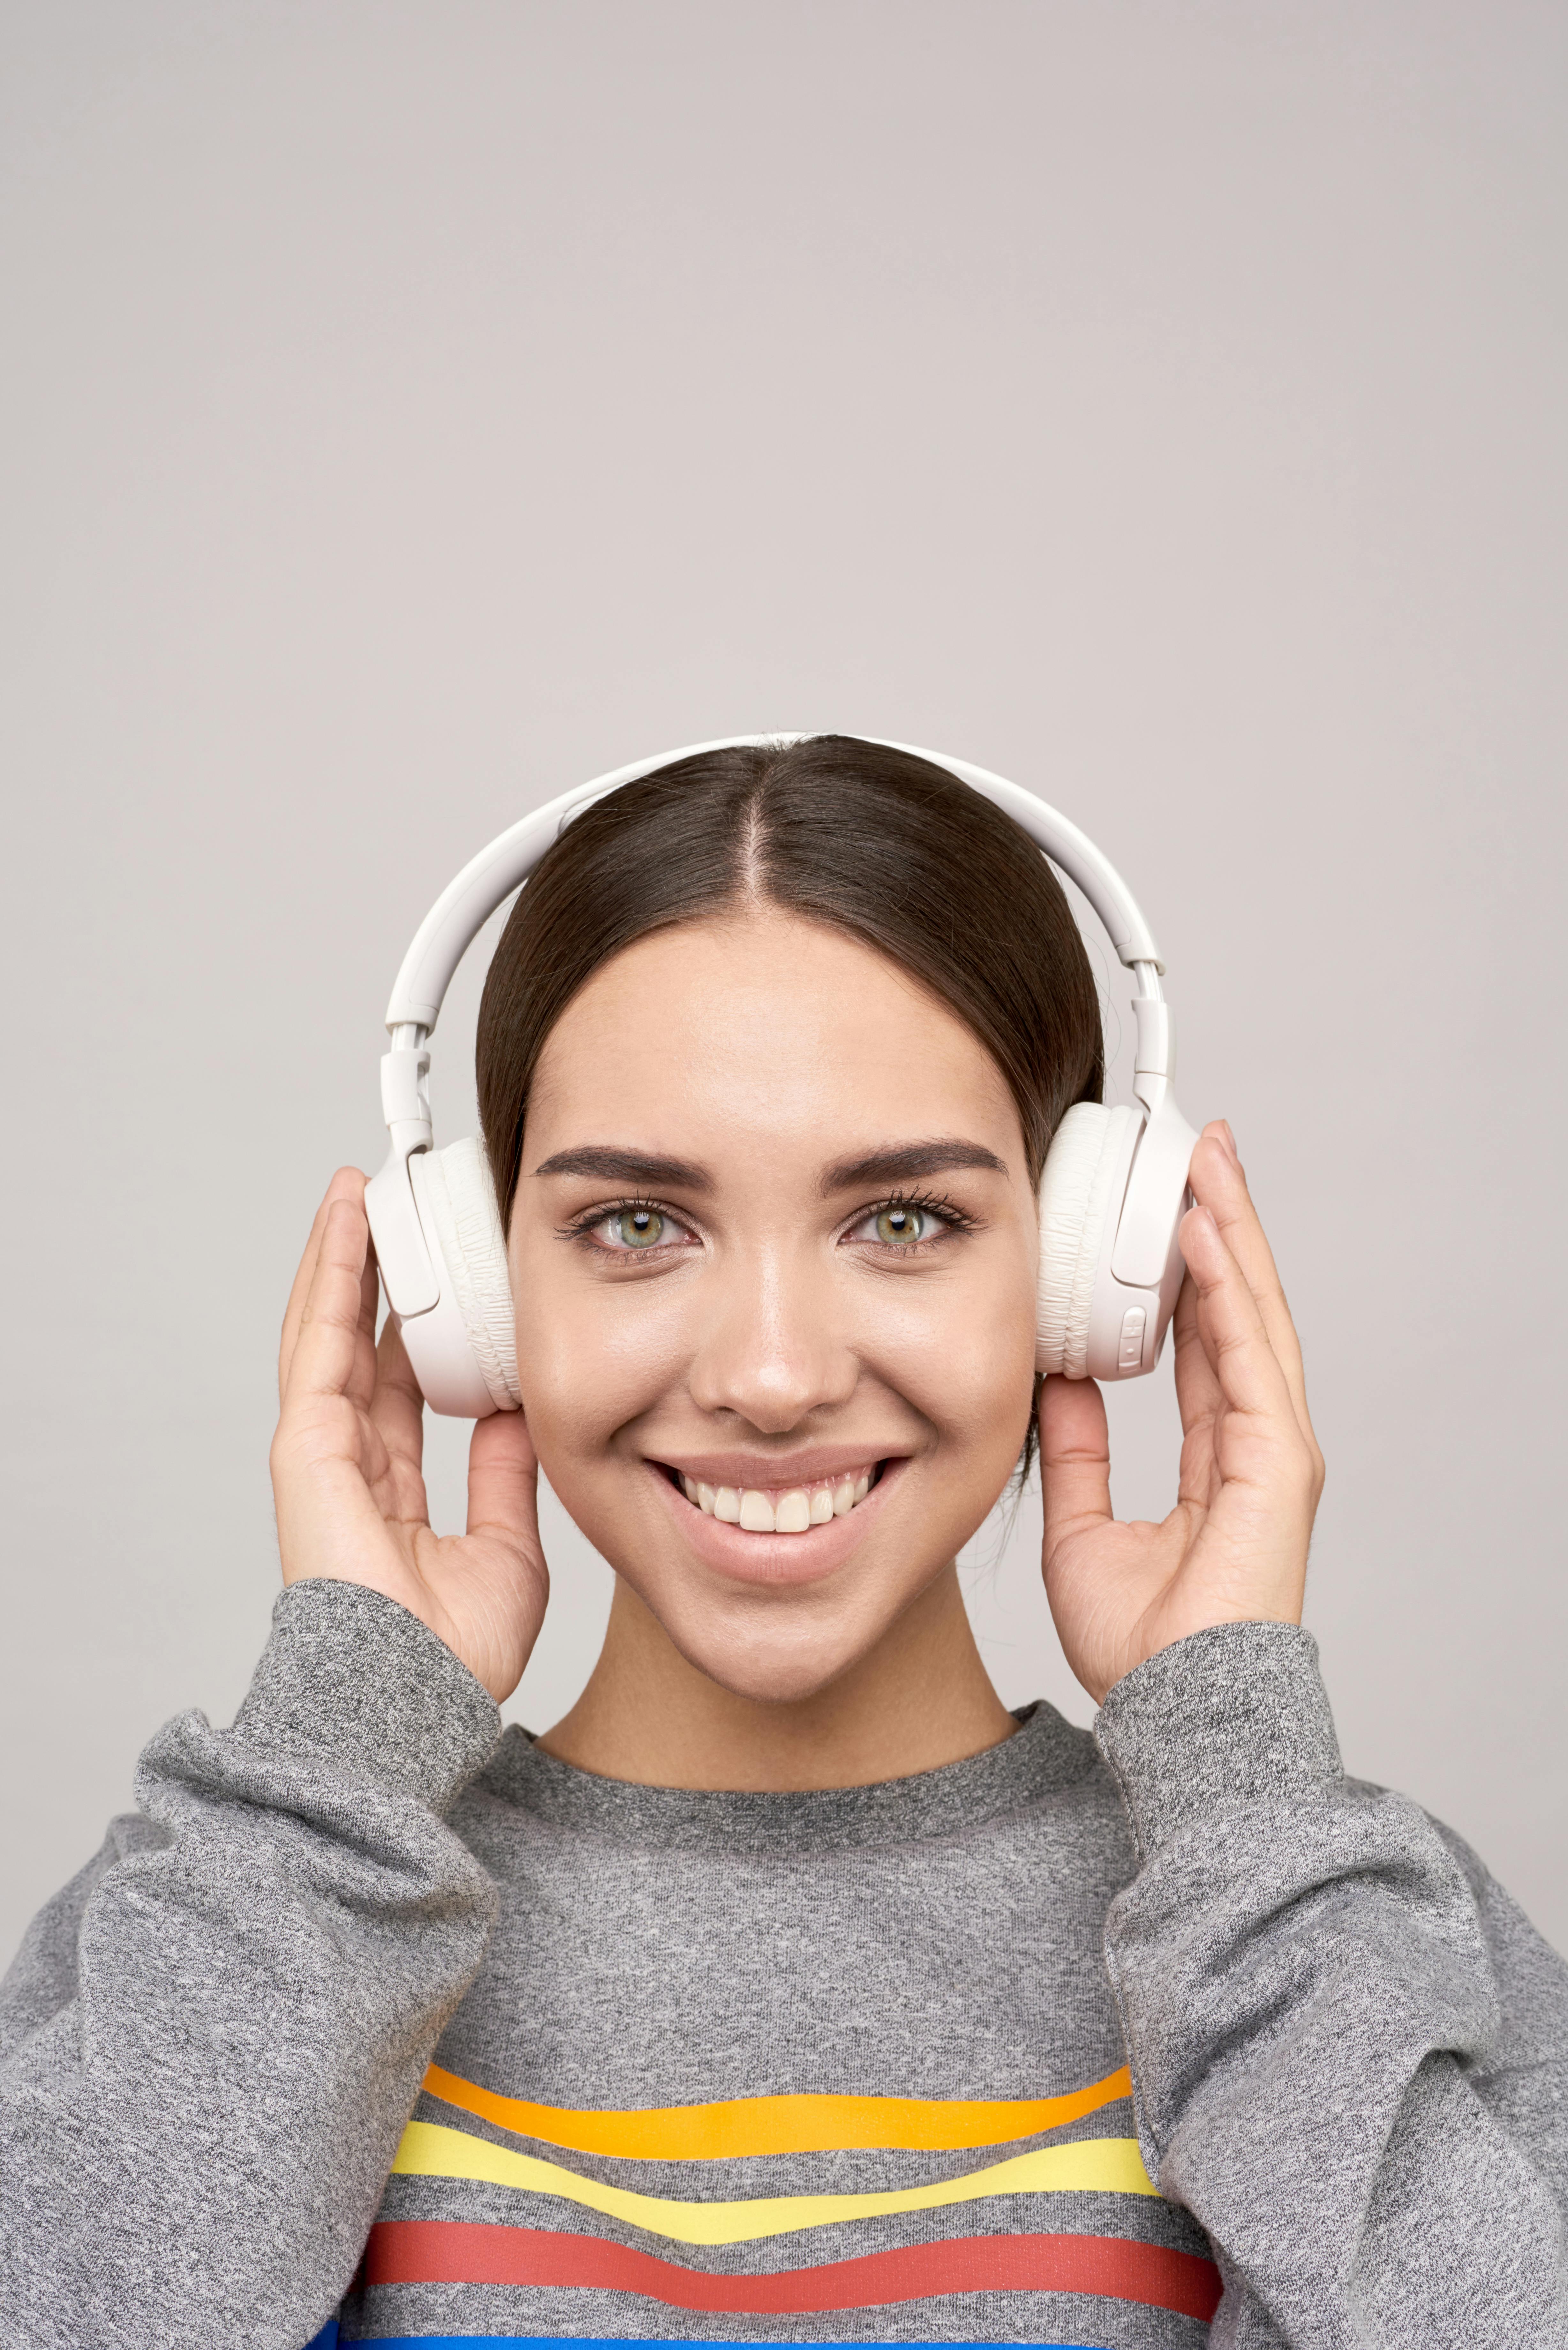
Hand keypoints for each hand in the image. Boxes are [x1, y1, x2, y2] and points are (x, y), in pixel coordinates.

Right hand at [269, 1168, 547, 1701]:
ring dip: (343, 1256)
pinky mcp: (306, 1444)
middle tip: (388, 1208)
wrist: (419, 1699)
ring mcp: (320, 1451)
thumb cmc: (454, 1654)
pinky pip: (319, 1340)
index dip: (409, 1326)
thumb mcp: (506, 1546)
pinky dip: (332, 1276)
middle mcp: (348, 1463)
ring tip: (360, 1192)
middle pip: (354, 1344)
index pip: (394, 1384)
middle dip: (369, 1274)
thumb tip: (512, 1418)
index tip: (432, 1275)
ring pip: (327, 1328)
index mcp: (389, 1488)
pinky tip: (345, 1224)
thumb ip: (503, 1478)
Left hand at [1039, 1121, 1324, 1704]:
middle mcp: (1255, 1441)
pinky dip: (1227, 1290)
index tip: (1172, 1207)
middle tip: (1202, 1150)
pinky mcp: (1276, 1462)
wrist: (1173, 1713)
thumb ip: (1078, 1449)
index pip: (1208, 1338)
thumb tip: (1058, 1380)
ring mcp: (1273, 1449)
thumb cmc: (1141, 1646)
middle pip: (1241, 1310)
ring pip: (1253, 1315)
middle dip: (1222, 1225)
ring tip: (1206, 1162)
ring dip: (1230, 1234)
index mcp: (1218, 1455)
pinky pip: (1248, 1355)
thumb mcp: (1084, 1525)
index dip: (1193, 1270)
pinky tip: (1204, 1234)